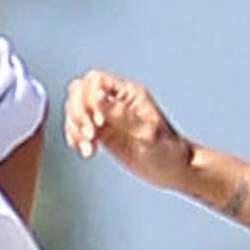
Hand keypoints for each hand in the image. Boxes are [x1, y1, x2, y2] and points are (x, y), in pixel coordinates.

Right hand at [62, 69, 196, 193]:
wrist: (174, 169)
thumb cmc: (167, 150)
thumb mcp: (146, 132)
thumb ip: (120, 114)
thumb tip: (97, 96)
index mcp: (128, 94)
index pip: (94, 80)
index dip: (89, 98)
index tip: (100, 122)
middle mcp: (115, 101)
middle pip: (79, 92)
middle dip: (78, 114)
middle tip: (91, 136)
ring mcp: (107, 116)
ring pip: (75, 109)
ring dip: (75, 128)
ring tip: (89, 148)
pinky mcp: (103, 132)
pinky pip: (79, 127)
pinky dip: (76, 138)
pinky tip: (87, 152)